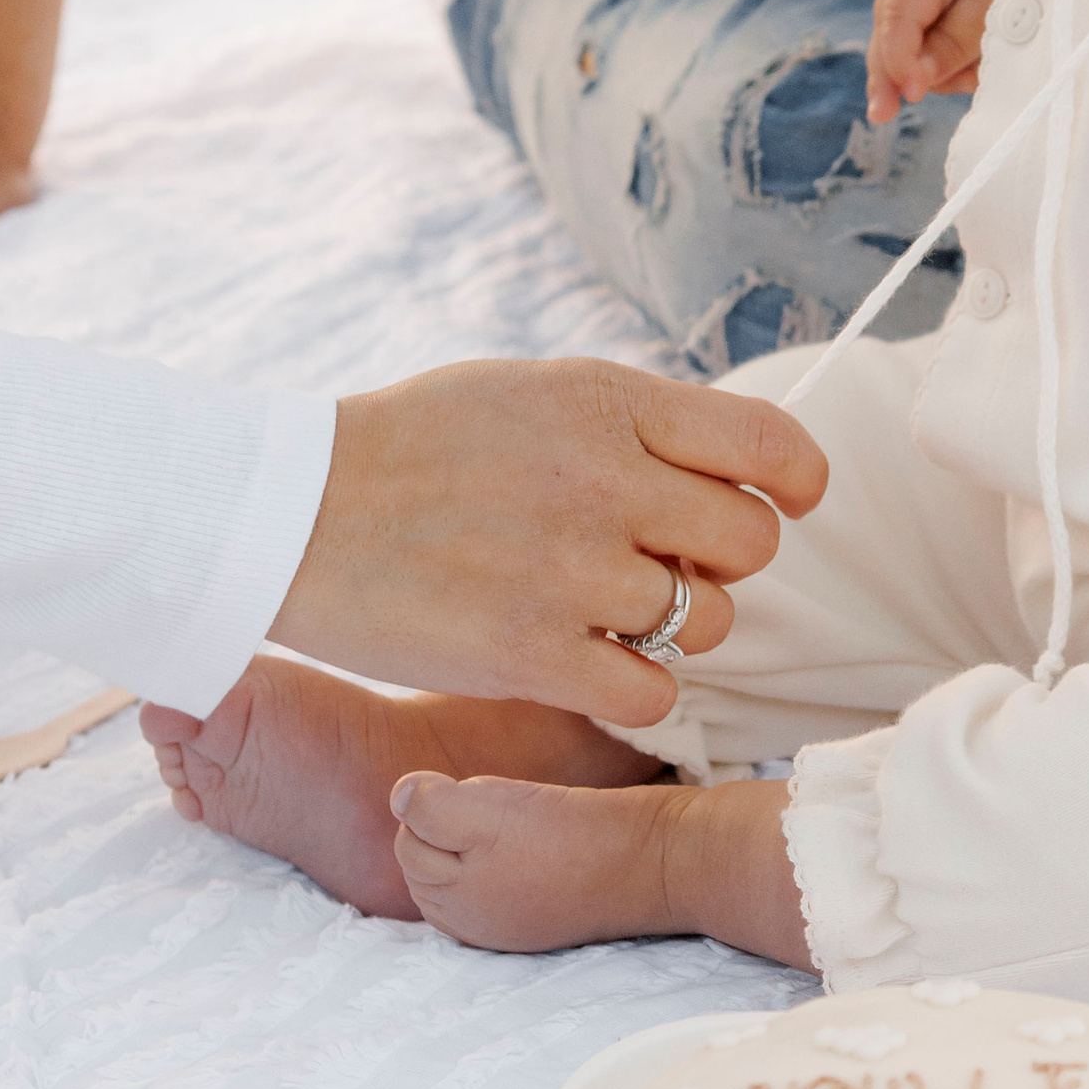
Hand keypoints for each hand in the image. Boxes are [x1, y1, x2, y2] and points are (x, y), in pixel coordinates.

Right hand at [271, 358, 829, 723]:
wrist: (291, 511)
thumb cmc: (415, 448)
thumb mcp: (532, 393)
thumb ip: (634, 423)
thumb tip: (739, 468)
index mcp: (607, 403)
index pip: (768, 443)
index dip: (798, 480)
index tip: (790, 499)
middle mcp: (603, 480)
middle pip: (750, 543)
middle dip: (721, 561)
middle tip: (662, 562)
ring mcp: (570, 571)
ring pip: (706, 624)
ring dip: (672, 628)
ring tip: (600, 608)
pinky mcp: (533, 655)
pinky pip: (651, 694)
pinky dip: (632, 689)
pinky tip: (584, 662)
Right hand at [865, 0, 1012, 123]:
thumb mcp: (997, 6)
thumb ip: (953, 44)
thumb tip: (915, 84)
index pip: (897, 16)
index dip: (899, 59)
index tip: (911, 93)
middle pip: (888, 39)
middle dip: (893, 77)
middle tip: (883, 115)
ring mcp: (918, 7)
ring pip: (907, 57)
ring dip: (940, 75)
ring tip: (982, 70)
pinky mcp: (931, 28)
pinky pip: (928, 62)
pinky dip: (953, 73)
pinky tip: (980, 67)